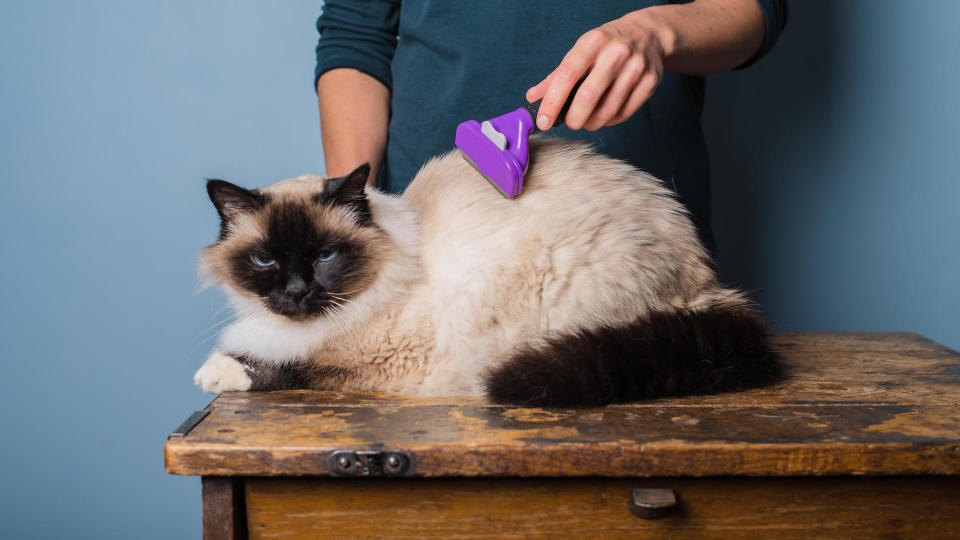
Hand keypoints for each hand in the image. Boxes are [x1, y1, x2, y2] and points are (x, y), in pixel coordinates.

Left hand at [526, 11, 672, 131]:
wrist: (649, 33)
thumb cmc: (608, 45)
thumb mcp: (582, 50)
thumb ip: (556, 75)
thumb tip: (533, 97)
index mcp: (593, 42)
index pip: (567, 75)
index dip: (552, 102)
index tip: (543, 121)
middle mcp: (616, 53)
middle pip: (588, 97)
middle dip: (573, 118)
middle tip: (569, 122)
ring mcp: (636, 68)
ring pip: (608, 110)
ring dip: (591, 123)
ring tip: (586, 120)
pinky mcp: (650, 83)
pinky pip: (624, 113)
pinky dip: (609, 121)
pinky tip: (604, 115)